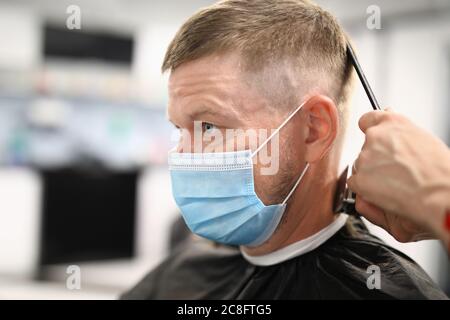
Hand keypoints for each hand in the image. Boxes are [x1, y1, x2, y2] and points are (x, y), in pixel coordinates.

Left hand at [348, 110, 449, 241]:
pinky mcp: (360, 178)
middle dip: (374, 160)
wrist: (440, 194)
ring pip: (359, 167)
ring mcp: (365, 158)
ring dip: (370, 176)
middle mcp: (375, 136)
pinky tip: (385, 194)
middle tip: (395, 172)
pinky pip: (355, 184)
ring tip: (396, 184)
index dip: (370, 131)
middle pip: (364, 149)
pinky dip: (365, 191)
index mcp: (392, 122)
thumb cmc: (438, 170)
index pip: (368, 120)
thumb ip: (399, 129)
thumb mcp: (422, 137)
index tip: (374, 139)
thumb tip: (388, 113)